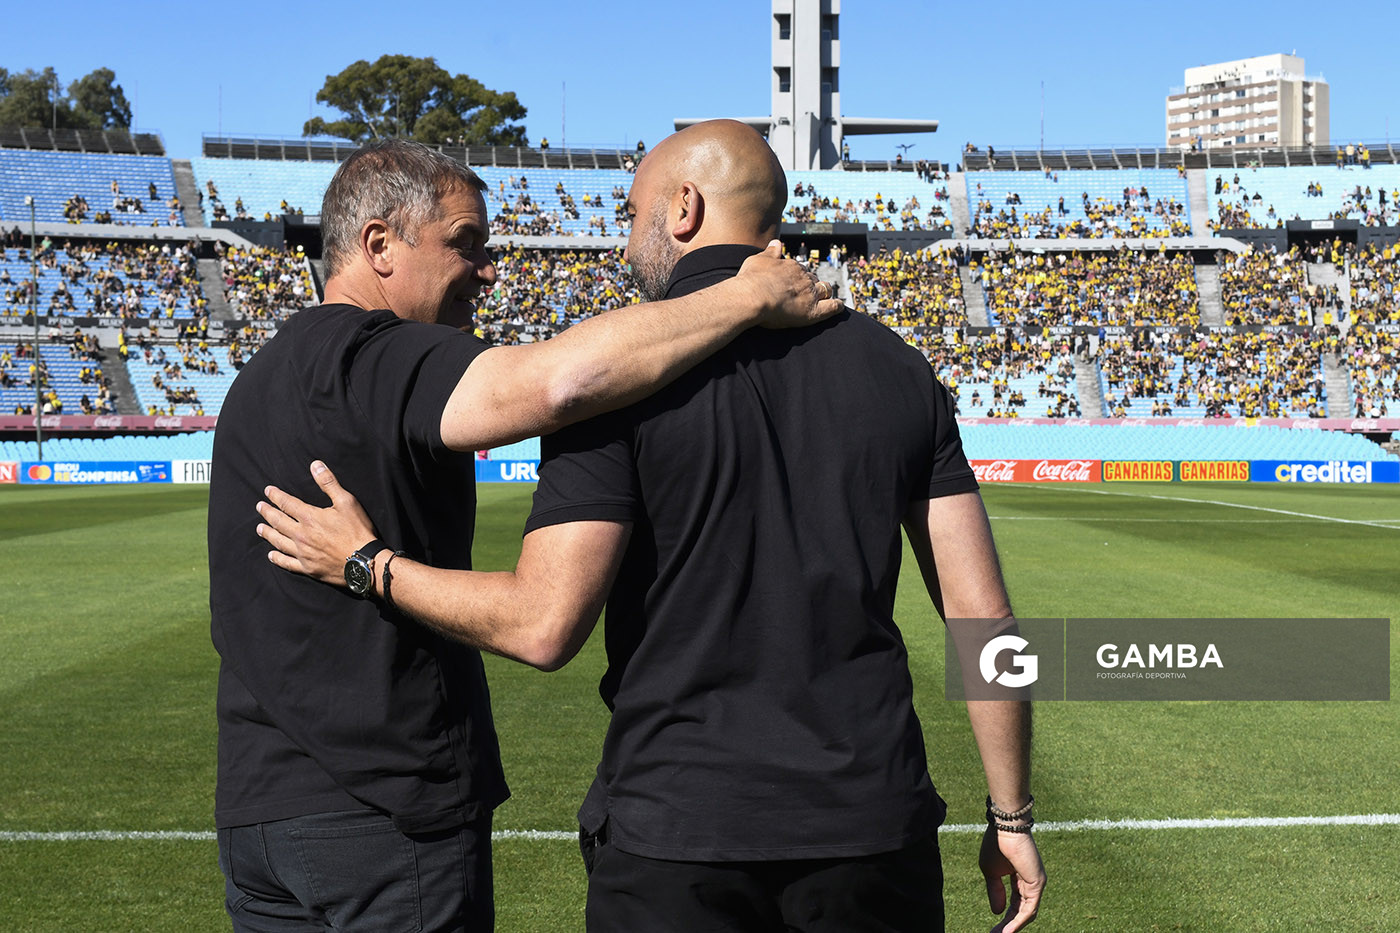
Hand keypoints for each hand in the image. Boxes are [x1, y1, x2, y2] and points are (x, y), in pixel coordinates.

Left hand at [255, 460, 379, 585]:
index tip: (268, 491)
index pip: (287, 503)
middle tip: (259, 507)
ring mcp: (303, 553)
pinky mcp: (308, 568)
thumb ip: (329, 483)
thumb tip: (315, 465)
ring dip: (268, 533)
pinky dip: (277, 558)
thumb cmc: (357, 531)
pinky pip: (287, 563)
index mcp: (310, 517)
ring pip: (278, 541)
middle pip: (278, 522)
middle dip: (267, 513)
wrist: (364, 561)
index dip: (276, 496)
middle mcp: (301, 535)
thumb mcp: (347, 502)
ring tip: (259, 528)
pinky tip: (271, 555)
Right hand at [735, 239, 843, 328]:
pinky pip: (831, 307)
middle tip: (805, 292)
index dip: (797, 276)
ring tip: (824, 297)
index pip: (799, 270)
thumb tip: (777, 242)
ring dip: (825, 292)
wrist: (752, 297)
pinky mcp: (813, 311)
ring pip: (824, 290)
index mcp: (791, 266)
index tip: (792, 282)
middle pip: (812, 279)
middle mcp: (803, 278)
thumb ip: (769, 252)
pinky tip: (839, 306)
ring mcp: (810, 294)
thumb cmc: (751, 279)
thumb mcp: (758, 260)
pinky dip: (837, 306)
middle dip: (811, 284)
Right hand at [980, 826, 1044, 932]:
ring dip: (1012, 926)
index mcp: (1021, 878)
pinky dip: (1018, 921)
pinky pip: (1029, 908)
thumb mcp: (990, 872)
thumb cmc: (996, 844)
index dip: (1004, 917)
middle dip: (1008, 925)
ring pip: (1026, 912)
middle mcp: (1031, 882)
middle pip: (1021, 910)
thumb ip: (995, 892)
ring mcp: (1036, 882)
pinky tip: (1008, 930)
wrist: (1005, 828)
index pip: (1014, 903)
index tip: (993, 928)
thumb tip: (997, 912)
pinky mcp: (1038, 883)